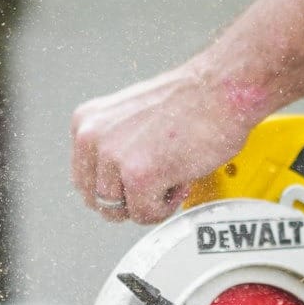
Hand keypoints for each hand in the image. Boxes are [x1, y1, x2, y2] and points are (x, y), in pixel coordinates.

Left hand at [70, 64, 258, 224]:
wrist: (219, 90)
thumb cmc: (189, 100)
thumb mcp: (130, 117)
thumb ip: (114, 145)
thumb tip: (113, 179)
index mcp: (87, 122)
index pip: (84, 179)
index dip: (115, 187)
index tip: (135, 183)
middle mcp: (92, 137)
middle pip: (98, 199)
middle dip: (128, 200)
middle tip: (155, 185)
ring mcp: (113, 157)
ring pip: (120, 210)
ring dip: (148, 203)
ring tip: (170, 179)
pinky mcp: (138, 176)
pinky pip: (145, 214)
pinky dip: (165, 207)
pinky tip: (178, 181)